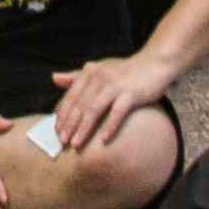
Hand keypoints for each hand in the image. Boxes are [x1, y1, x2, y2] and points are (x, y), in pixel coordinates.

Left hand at [49, 51, 174, 161]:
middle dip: (69, 124)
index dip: (62, 114)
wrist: (154, 63)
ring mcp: (115, 84)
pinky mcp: (131, 93)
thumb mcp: (99, 70)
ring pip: (94, 109)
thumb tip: (53, 78)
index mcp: (90, 71)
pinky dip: (109, 126)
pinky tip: (103, 140)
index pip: (71, 96)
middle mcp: (100, 76)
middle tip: (61, 142)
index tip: (56, 131)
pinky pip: (117, 112)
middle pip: (80, 104)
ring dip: (84, 128)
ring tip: (76, 144)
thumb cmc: (125, 71)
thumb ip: (76, 76)